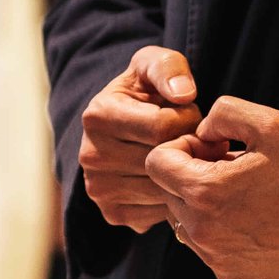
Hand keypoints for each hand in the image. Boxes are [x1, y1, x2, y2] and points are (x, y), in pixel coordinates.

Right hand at [78, 47, 202, 231]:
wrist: (124, 124)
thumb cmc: (145, 91)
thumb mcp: (153, 64)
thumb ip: (169, 68)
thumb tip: (184, 94)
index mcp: (97, 115)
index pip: (162, 127)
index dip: (187, 119)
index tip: (187, 113)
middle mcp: (90, 156)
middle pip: (163, 160)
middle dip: (187, 146)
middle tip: (188, 135)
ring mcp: (99, 189)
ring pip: (165, 190)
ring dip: (184, 172)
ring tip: (181, 153)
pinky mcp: (113, 214)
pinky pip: (161, 214)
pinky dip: (175, 197)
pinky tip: (172, 177)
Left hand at [145, 96, 278, 278]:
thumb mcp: (271, 124)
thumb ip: (223, 113)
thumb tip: (201, 131)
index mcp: (205, 193)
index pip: (156, 162)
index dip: (182, 146)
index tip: (216, 148)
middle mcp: (202, 232)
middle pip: (167, 192)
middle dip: (191, 173)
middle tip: (234, 167)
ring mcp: (215, 259)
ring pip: (183, 220)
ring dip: (203, 203)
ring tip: (246, 193)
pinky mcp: (230, 276)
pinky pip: (205, 246)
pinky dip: (220, 229)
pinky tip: (254, 219)